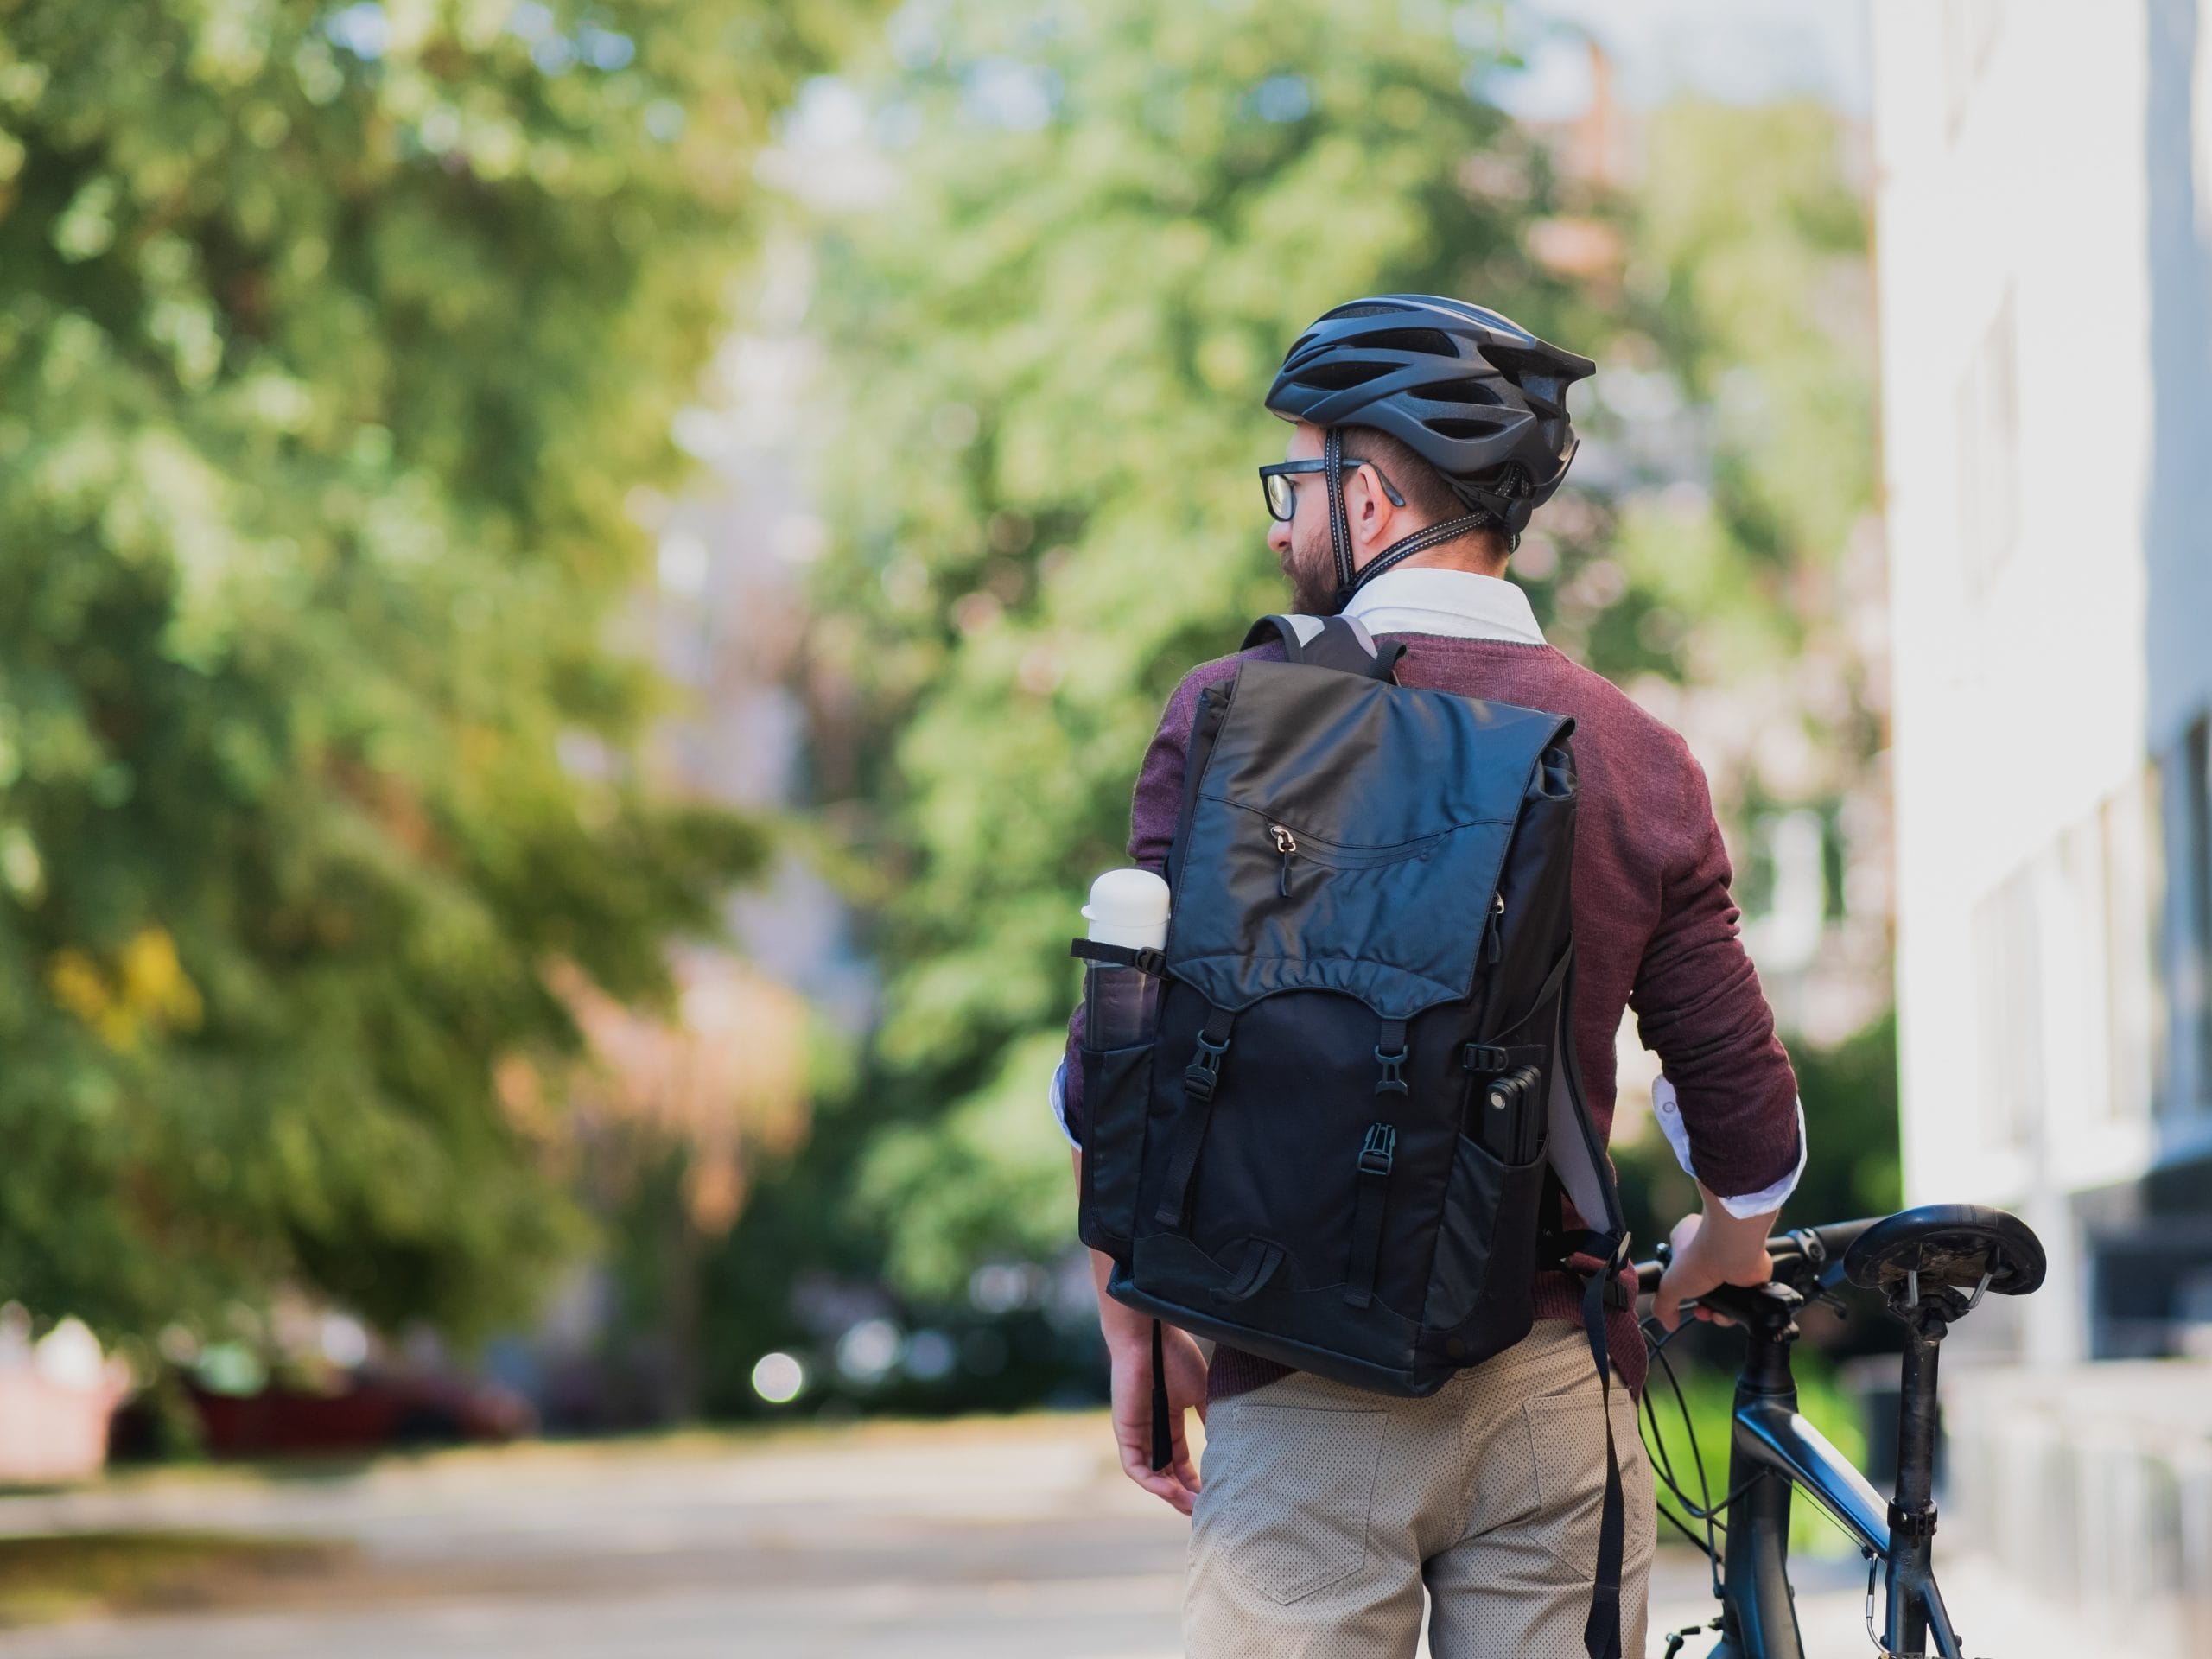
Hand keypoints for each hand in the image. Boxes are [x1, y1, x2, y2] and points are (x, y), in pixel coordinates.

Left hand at [1107, 1320, 1208, 1513]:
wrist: (1152, 1336)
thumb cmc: (1175, 1357)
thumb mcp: (1201, 1393)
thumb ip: (1209, 1418)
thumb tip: (1227, 1443)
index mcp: (1170, 1422)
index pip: (1182, 1462)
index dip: (1196, 1482)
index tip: (1214, 1496)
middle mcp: (1152, 1432)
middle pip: (1168, 1474)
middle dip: (1185, 1495)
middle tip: (1205, 1511)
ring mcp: (1138, 1434)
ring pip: (1153, 1476)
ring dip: (1171, 1495)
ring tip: (1193, 1507)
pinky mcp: (1126, 1432)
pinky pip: (1136, 1467)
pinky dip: (1152, 1482)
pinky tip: (1170, 1492)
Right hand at [1653, 1208, 1773, 1331]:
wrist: (1733, 1250)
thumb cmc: (1700, 1253)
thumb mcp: (1670, 1285)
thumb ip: (1663, 1305)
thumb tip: (1667, 1322)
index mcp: (1686, 1242)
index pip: (1680, 1269)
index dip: (1681, 1288)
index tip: (1681, 1298)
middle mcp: (1710, 1249)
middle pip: (1703, 1286)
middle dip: (1701, 1304)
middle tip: (1701, 1311)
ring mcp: (1731, 1261)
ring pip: (1722, 1294)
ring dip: (1717, 1310)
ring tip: (1714, 1314)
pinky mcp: (1750, 1272)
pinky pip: (1740, 1297)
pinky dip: (1734, 1309)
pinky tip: (1727, 1312)